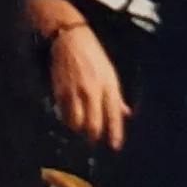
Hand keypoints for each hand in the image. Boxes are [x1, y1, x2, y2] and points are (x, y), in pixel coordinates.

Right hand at [50, 24, 129, 149]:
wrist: (71, 39)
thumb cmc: (93, 56)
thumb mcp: (110, 74)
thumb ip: (116, 97)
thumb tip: (125, 113)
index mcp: (109, 86)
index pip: (114, 116)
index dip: (115, 134)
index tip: (115, 147)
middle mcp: (93, 91)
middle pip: (93, 125)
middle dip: (94, 137)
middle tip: (93, 141)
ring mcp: (76, 92)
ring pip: (76, 123)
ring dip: (79, 130)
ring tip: (80, 130)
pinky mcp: (60, 90)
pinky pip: (64, 113)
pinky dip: (67, 119)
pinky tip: (70, 118)